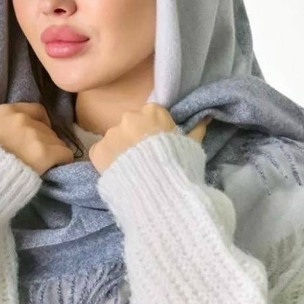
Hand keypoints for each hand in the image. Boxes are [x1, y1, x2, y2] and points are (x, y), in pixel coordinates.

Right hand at [0, 102, 74, 175]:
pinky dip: (62, 161)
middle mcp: (22, 119)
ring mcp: (34, 135)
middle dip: (44, 141)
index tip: (36, 137)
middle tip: (33, 156)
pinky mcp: (45, 153)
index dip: (41, 124)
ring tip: (37, 165)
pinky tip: (51, 168)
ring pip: (57, 142)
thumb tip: (28, 131)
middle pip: (47, 129)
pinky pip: (65, 154)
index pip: (38, 110)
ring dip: (52, 152)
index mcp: (6, 111)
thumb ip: (8, 126)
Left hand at [88, 103, 210, 175]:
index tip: (159, 146)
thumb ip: (196, 129)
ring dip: (121, 150)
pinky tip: (119, 174)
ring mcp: (111, 134)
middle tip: (144, 160)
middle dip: (136, 139)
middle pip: (131, 125)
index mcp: (152, 111)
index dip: (155, 131)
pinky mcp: (97, 151)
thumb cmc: (178, 166)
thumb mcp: (191, 147)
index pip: (151, 115)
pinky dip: (107, 162)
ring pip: (115, 139)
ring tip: (132, 171)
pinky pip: (101, 153)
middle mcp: (129, 118)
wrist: (157, 191)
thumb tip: (206, 117)